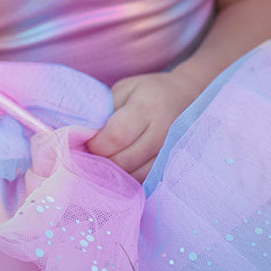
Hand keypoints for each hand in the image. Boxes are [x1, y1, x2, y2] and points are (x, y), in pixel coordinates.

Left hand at [85, 70, 200, 181]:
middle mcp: (162, 133)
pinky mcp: (171, 166)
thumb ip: (106, 111)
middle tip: (91, 154)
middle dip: (102, 161)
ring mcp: (169, 153)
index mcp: (146, 108)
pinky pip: (145, 180)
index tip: (86, 141)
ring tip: (104, 160)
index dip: (97, 144)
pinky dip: (129, 178)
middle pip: (125, 160)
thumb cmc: (147, 91)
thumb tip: (84, 134)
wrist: (186, 97)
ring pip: (135, 175)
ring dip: (114, 173)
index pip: (117, 135)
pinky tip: (120, 168)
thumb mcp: (124, 89)